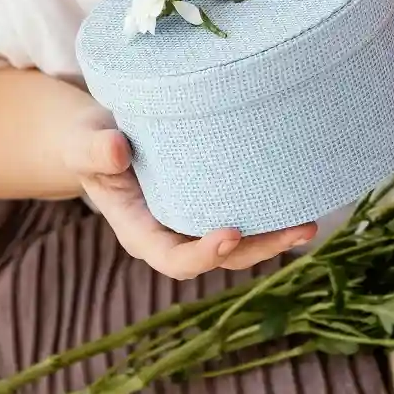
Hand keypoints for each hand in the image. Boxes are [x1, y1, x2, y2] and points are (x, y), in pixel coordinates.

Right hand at [57, 94, 316, 278]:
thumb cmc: (89, 141)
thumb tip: (116, 150)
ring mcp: (193, 220)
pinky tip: (302, 196)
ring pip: (239, 243)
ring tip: (310, 223)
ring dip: (275, 237)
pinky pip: (244, 214)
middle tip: (298, 230)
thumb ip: (94, 150)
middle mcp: (171, 233)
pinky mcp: (212, 199)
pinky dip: (271, 211)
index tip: (231, 235)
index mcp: (138, 230)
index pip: (172, 257)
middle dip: (259, 250)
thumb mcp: (83, 143)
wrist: (101, 135)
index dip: (203, 253)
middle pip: (219, 257)